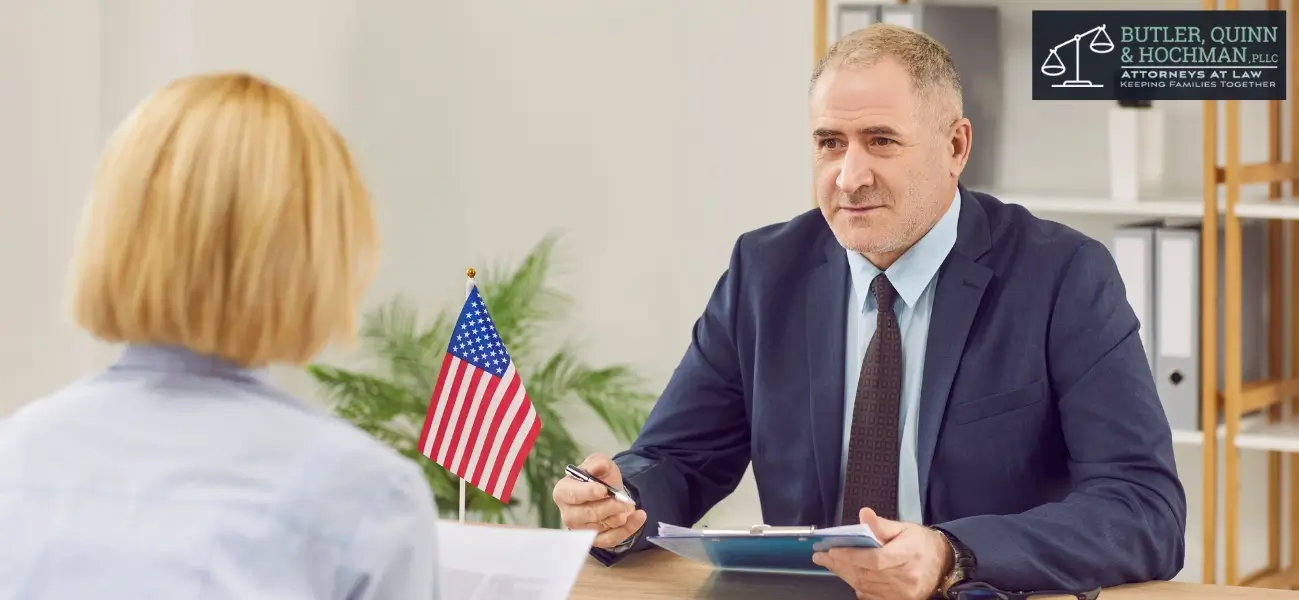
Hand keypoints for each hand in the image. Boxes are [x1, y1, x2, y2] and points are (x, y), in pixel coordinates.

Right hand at [551, 453, 646, 548]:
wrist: (610, 494)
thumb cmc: (599, 478)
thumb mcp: (600, 464)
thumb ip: (598, 462)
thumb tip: (599, 465)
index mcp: (563, 492)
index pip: (572, 495)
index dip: (588, 493)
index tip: (604, 490)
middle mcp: (568, 514)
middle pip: (587, 514)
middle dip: (608, 508)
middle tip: (625, 502)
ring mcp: (580, 530)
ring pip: (600, 527)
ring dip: (618, 517)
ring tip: (630, 507)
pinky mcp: (595, 541)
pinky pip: (611, 539)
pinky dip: (627, 529)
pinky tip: (638, 517)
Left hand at [812, 507, 952, 599]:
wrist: (943, 564)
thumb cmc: (922, 544)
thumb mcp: (905, 528)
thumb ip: (882, 525)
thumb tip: (865, 515)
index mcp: (908, 555)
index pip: (875, 559)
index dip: (850, 556)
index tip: (832, 550)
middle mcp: (906, 577)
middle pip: (865, 574)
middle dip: (839, 564)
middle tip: (821, 556)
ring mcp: (903, 593)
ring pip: (865, 585)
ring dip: (844, 574)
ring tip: (831, 563)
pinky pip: (871, 595)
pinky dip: (857, 584)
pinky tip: (848, 574)